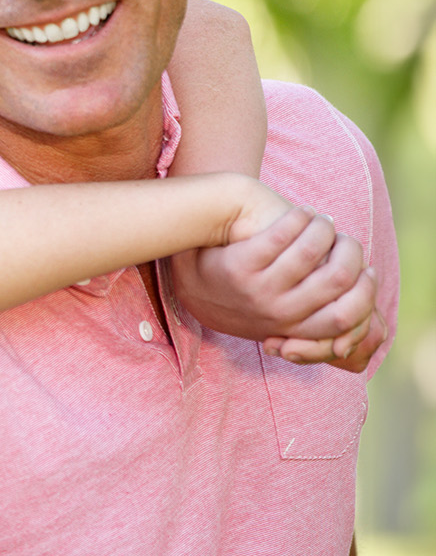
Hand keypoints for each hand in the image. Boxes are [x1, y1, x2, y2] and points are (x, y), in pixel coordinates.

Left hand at [170, 201, 377, 370]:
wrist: (190, 288)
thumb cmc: (247, 299)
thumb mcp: (276, 323)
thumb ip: (311, 326)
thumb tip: (348, 343)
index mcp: (292, 327)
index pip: (346, 317)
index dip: (363, 292)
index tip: (365, 270)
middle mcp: (278, 313)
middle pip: (336, 279)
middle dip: (348, 252)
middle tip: (344, 237)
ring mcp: (258, 289)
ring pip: (311, 252)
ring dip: (323, 229)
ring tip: (321, 220)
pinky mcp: (239, 265)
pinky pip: (281, 236)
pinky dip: (298, 219)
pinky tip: (300, 212)